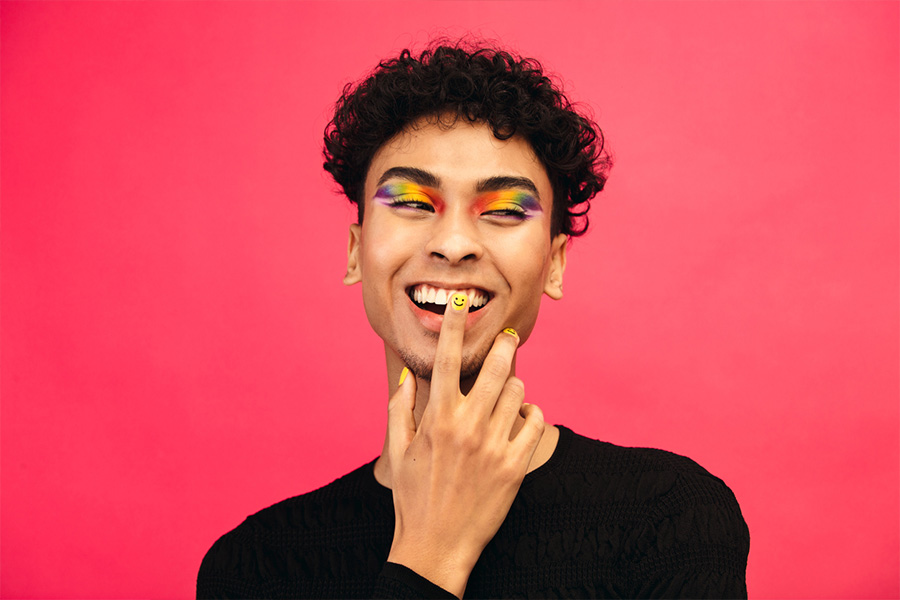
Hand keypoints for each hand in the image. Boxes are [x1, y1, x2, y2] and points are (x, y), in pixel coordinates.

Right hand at [385, 293, 544, 597]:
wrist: (436, 545)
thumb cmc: (413, 496)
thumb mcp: (398, 451)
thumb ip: (400, 409)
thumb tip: (407, 378)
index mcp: (437, 417)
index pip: (448, 358)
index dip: (454, 325)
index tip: (460, 301)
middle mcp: (468, 426)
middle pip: (497, 367)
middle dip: (504, 346)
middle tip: (507, 339)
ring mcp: (495, 445)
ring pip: (519, 391)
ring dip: (515, 385)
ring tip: (506, 393)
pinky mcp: (516, 466)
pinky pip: (536, 422)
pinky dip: (531, 414)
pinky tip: (520, 419)